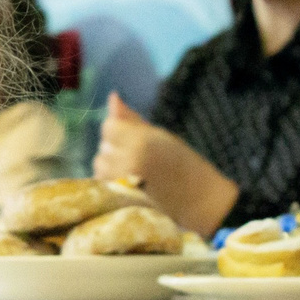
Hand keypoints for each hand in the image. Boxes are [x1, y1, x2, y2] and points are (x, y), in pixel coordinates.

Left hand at [93, 94, 237, 234]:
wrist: (200, 203)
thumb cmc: (185, 165)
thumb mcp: (162, 136)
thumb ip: (133, 120)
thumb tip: (112, 96)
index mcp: (140, 141)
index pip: (108, 126)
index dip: (119, 130)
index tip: (136, 140)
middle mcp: (127, 161)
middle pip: (103, 146)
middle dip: (116, 150)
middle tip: (141, 161)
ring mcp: (121, 183)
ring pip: (100, 166)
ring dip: (111, 167)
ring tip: (137, 174)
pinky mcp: (118, 201)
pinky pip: (102, 184)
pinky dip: (111, 183)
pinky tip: (131, 186)